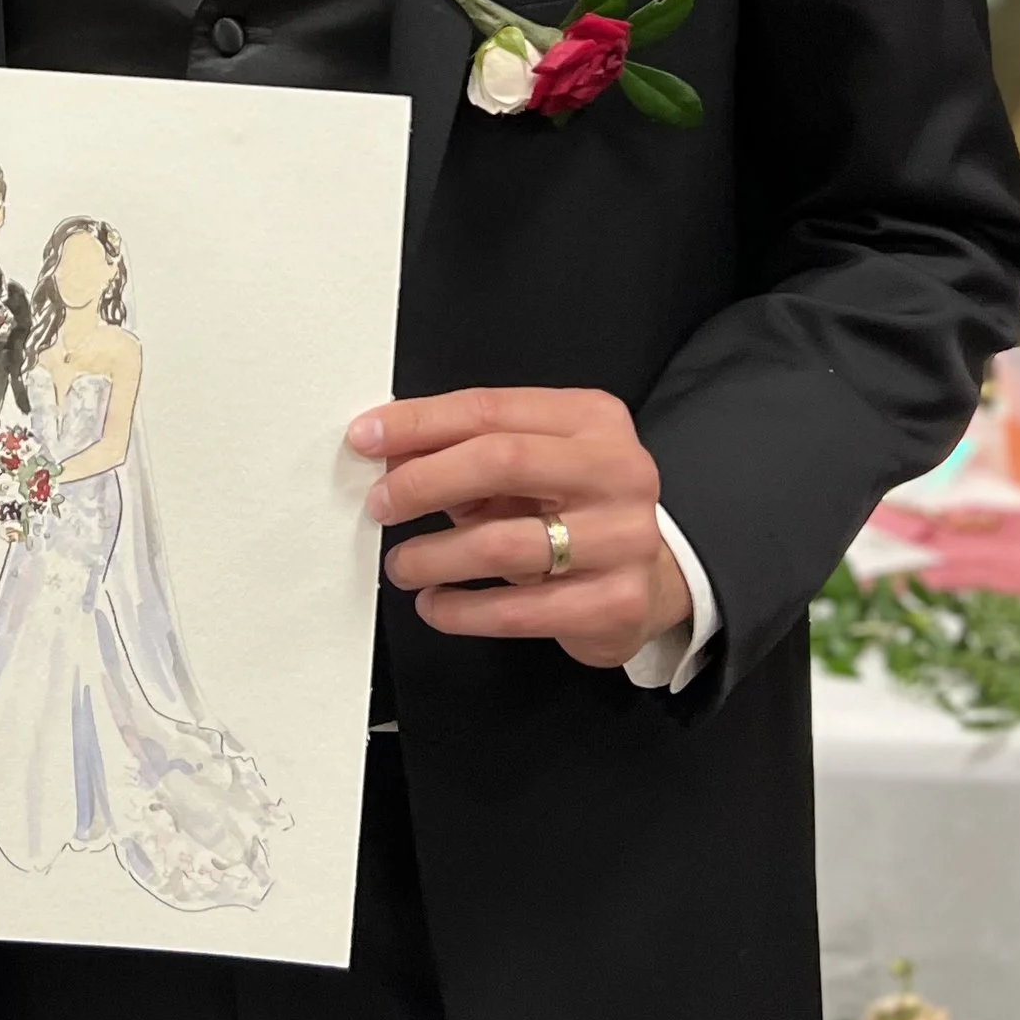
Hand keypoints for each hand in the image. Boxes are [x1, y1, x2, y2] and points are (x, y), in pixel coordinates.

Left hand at [350, 387, 690, 670]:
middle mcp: (618, 471)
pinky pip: (519, 610)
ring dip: (434, 556)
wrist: (653, 577)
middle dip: (425, 481)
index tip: (366, 438)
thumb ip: (469, 453)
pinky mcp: (617, 603)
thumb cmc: (575, 510)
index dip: (420, 423)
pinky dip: (463, 610)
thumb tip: (388, 454)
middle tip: (381, 504)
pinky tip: (436, 605)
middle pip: (501, 461)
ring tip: (404, 565)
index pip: (491, 409)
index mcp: (591, 420)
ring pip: (504, 542)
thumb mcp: (532, 467)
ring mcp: (625, 538)